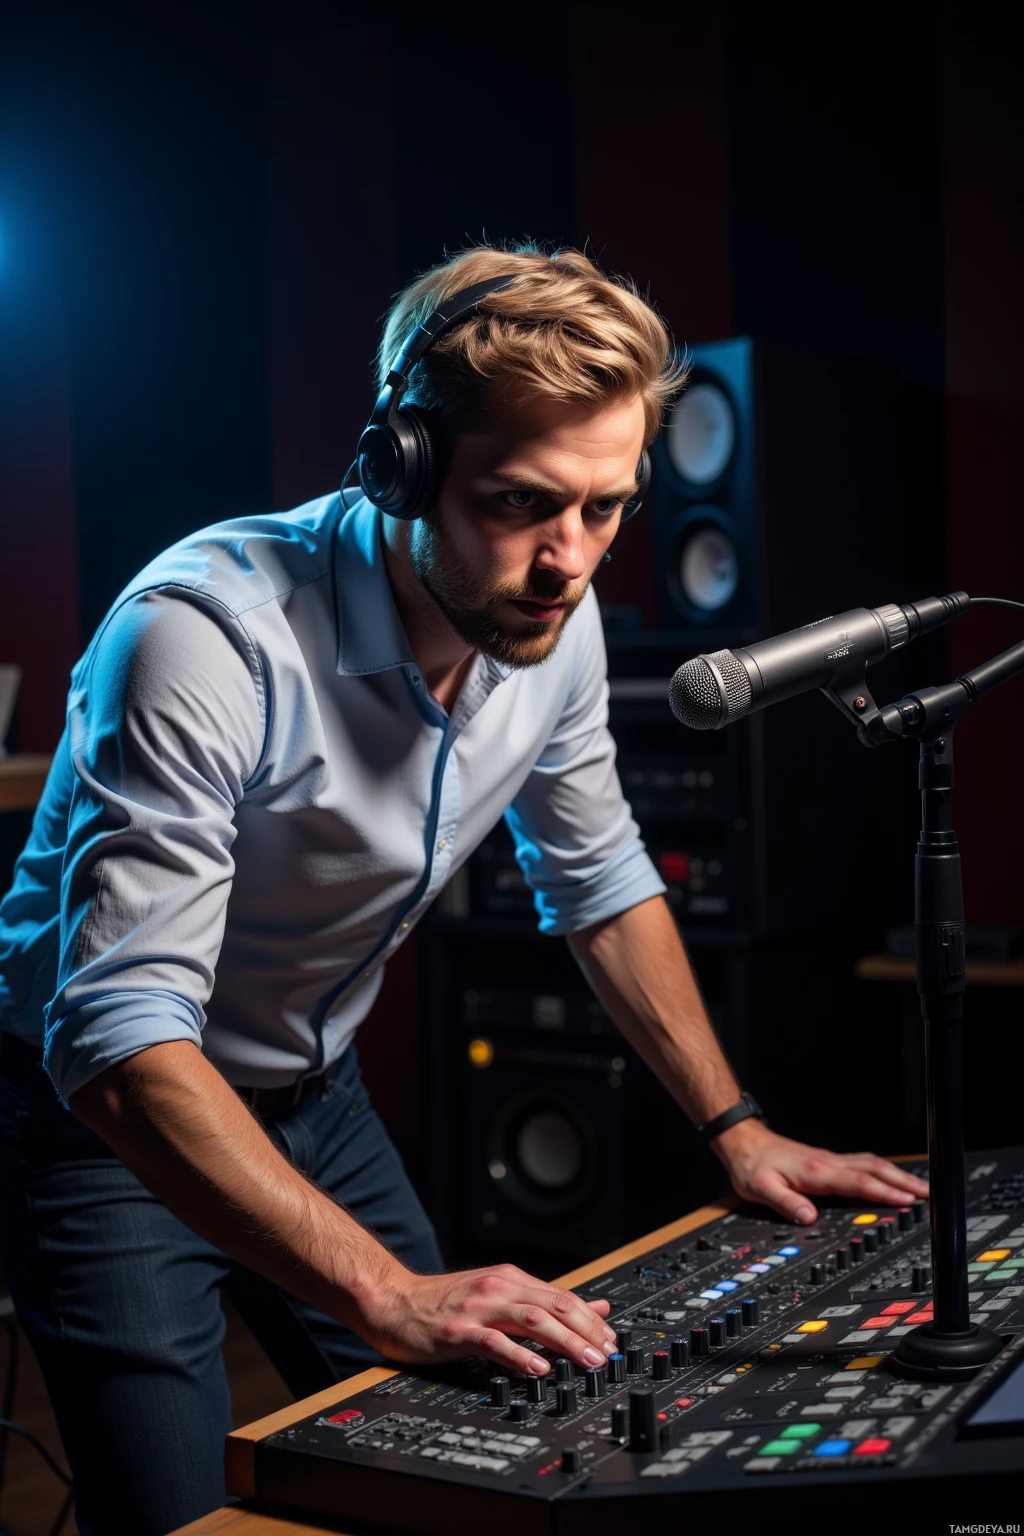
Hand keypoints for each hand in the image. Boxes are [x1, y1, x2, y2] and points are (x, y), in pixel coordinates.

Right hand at [353, 1260, 617, 1377]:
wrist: (394, 1301)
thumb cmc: (444, 1303)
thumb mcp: (496, 1293)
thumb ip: (540, 1300)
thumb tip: (589, 1307)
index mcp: (510, 1280)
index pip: (561, 1296)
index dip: (590, 1318)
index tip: (612, 1340)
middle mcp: (498, 1289)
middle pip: (553, 1306)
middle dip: (586, 1330)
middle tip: (608, 1354)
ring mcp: (478, 1308)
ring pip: (532, 1321)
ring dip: (564, 1341)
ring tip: (586, 1360)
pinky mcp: (459, 1331)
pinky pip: (495, 1343)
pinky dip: (520, 1355)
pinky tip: (538, 1368)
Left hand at [711, 1118, 928, 1224]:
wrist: (743, 1142)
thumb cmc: (751, 1166)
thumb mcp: (761, 1188)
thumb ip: (785, 1203)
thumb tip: (808, 1218)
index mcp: (817, 1172)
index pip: (859, 1182)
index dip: (884, 1192)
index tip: (907, 1200)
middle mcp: (828, 1163)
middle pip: (874, 1169)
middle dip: (902, 1181)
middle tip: (928, 1193)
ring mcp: (829, 1160)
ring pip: (871, 1164)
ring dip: (896, 1174)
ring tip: (919, 1187)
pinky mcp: (827, 1161)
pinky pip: (862, 1163)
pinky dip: (882, 1170)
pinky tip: (889, 1176)